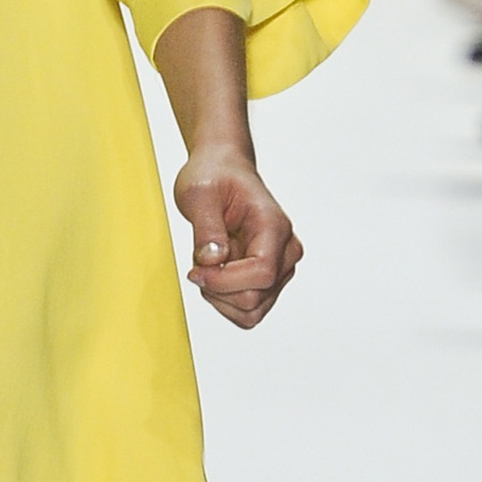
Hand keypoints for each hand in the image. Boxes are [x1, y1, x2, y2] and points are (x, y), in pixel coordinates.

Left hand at [173, 145, 300, 329]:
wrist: (224, 170)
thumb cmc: (215, 176)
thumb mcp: (199, 193)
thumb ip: (206, 228)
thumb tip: (213, 260)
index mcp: (274, 227)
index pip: (261, 274)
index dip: (223, 282)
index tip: (195, 270)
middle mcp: (286, 251)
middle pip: (254, 299)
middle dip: (217, 290)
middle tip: (198, 264)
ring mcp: (280, 268)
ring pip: (252, 311)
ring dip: (220, 298)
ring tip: (208, 268)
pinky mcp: (269, 279)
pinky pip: (248, 310)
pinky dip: (225, 301)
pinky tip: (215, 276)